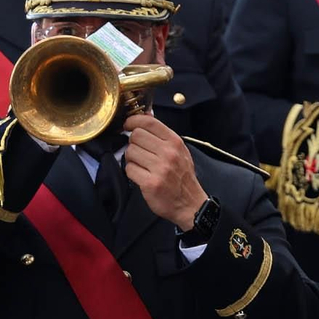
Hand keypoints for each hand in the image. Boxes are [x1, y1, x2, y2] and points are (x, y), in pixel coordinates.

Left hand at [122, 113, 207, 228]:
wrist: (190, 204)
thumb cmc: (182, 177)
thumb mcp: (179, 151)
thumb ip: (162, 135)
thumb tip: (145, 115)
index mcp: (175, 142)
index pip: (149, 122)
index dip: (133, 120)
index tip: (127, 125)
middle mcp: (168, 153)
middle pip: (136, 136)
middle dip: (133, 143)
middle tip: (139, 152)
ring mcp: (159, 168)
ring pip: (130, 152)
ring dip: (132, 159)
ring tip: (142, 165)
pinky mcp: (150, 182)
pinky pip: (129, 169)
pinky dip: (132, 172)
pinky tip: (141, 176)